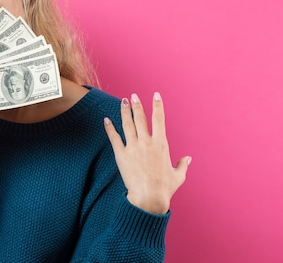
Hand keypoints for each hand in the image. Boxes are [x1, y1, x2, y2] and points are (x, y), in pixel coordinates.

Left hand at [104, 92, 190, 213]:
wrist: (149, 198)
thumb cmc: (165, 189)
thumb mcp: (178, 176)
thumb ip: (183, 165)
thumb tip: (188, 158)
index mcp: (161, 144)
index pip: (159, 119)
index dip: (157, 105)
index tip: (156, 95)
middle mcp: (147, 142)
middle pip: (141, 118)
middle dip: (137, 105)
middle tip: (133, 95)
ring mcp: (133, 147)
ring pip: (127, 124)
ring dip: (124, 111)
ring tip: (122, 101)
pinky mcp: (121, 154)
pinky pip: (114, 137)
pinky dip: (109, 128)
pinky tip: (106, 120)